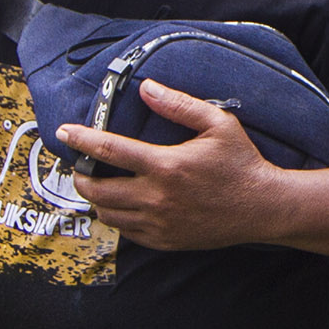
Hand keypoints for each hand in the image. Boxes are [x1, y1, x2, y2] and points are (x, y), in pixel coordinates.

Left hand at [57, 81, 298, 251]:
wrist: (263, 208)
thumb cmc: (242, 163)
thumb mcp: (218, 123)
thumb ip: (179, 105)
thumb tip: (147, 88)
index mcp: (166, 166)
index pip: (109, 151)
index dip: (81, 139)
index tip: (64, 132)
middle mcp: (157, 198)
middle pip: (97, 190)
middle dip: (79, 176)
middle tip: (78, 166)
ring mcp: (160, 224)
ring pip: (108, 214)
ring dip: (96, 199)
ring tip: (98, 185)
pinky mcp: (165, 240)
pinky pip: (127, 232)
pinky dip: (117, 218)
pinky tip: (122, 205)